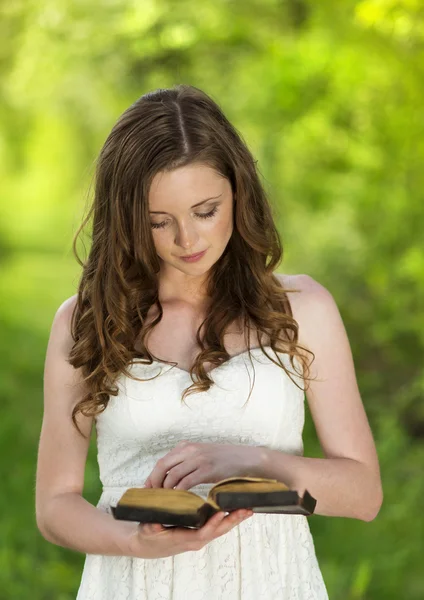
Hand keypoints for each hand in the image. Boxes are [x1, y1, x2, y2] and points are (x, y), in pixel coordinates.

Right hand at [127, 509, 253, 558]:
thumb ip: (151, 527)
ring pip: (221, 529)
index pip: (202, 533)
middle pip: (218, 531)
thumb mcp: (147, 530)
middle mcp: (196, 540)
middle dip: (233, 521)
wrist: (147, 544)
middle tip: (246, 510)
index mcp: (184, 539)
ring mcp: (200, 536)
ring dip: (235, 519)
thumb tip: (155, 525)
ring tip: (248, 508)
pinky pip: (218, 526)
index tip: (221, 513)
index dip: (212, 524)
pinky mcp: (201, 532)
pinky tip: (236, 510)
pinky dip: (228, 518)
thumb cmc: (148, 536)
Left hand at [143, 441, 266, 489]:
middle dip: (154, 483)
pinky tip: (178, 501)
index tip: (147, 490)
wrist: (246, 459)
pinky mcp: (207, 470)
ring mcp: (199, 459)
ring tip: (163, 503)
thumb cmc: (224, 460)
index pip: (162, 461)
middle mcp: (190, 450)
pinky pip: (186, 482)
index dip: (152, 476)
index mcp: (187, 446)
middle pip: (163, 466)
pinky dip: (179, 492)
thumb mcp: (203, 454)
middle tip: (151, 498)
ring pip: (172, 475)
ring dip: (165, 490)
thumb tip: (171, 475)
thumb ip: (187, 460)